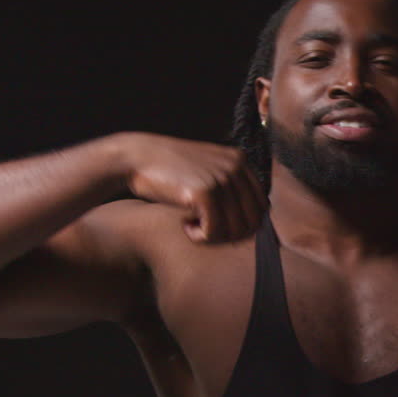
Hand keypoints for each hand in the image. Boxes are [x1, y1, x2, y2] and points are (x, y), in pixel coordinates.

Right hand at [112, 131, 267, 242]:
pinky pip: (215, 231)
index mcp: (239, 160)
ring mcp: (222, 177)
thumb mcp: (206, 171)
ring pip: (236, 229)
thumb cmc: (168, 172)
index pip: (262, 206)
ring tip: (192, 227)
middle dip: (230, 234)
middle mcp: (235, 166)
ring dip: (213, 238)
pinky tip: (185, 226)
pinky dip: (200, 237)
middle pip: (253, 220)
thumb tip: (253, 226)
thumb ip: (230, 189)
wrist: (135, 158)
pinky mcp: (205, 191)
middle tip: (205, 231)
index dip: (243, 224)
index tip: (217, 225)